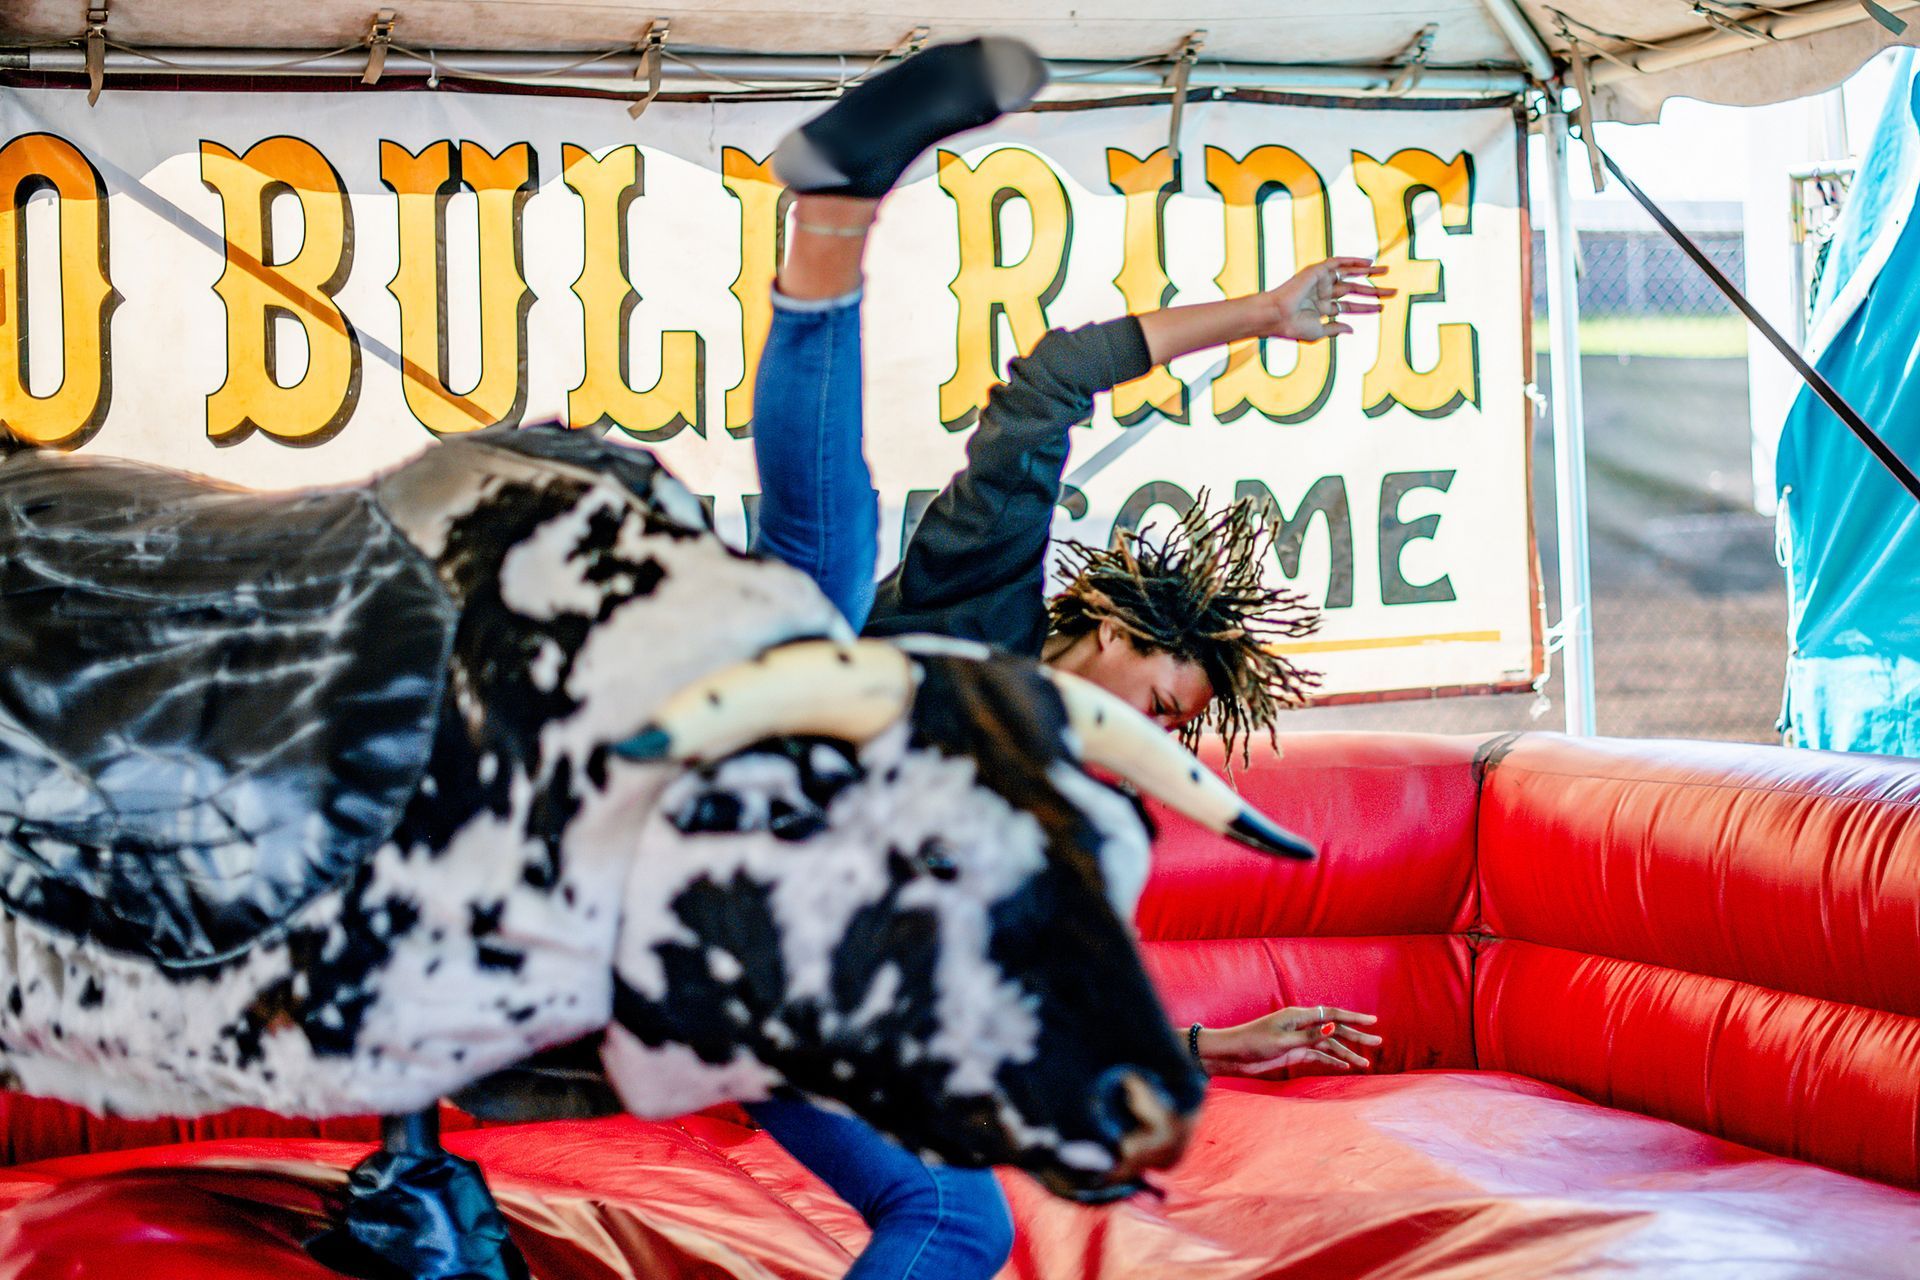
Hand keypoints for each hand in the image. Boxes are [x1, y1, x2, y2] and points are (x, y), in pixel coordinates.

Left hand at [1195, 1005, 1380, 1078]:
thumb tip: (1332, 1027)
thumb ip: (1309, 1037)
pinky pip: (1318, 1056)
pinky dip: (1332, 1060)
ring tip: (1365, 1063)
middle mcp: (1302, 1026)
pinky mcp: (1293, 1053)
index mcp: (1299, 1016)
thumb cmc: (1253, 1043)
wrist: (1233, 1055)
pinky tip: (1346, 1066)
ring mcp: (1299, 1040)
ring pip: (1329, 1045)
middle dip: (1356, 1036)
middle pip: (1335, 1030)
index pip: (1332, 1015)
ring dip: (1347, 1053)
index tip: (1373, 1021)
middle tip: (1378, 1042)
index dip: (1354, 1018)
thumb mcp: (1282, 1041)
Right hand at [1261, 258, 1392, 341]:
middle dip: (1373, 290)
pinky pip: (1337, 262)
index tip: (1382, 307)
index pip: (1350, 306)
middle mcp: (1323, 293)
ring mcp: (1320, 281)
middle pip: (1354, 290)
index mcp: (1322, 309)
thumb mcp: (1319, 332)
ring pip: (1349, 275)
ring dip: (1368, 272)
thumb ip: (1335, 329)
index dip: (1366, 307)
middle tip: (1393, 291)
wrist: (1276, 316)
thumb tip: (1352, 330)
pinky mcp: (1316, 271)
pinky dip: (1352, 260)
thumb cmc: (1293, 327)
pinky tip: (1367, 262)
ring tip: (1387, 271)